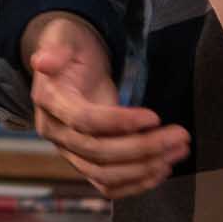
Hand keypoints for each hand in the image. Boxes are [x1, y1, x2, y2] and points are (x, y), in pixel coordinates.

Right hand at [24, 12, 187, 199]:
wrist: (71, 65)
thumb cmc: (73, 48)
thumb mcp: (65, 37)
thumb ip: (57, 48)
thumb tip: (43, 61)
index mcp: (50, 102)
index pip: (85, 121)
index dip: (120, 122)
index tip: (154, 117)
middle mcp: (56, 133)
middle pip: (98, 153)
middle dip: (143, 148)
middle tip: (180, 136)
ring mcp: (69, 152)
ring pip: (104, 174)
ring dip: (144, 168)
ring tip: (177, 152)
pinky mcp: (85, 162)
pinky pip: (107, 184)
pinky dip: (134, 184)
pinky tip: (161, 171)